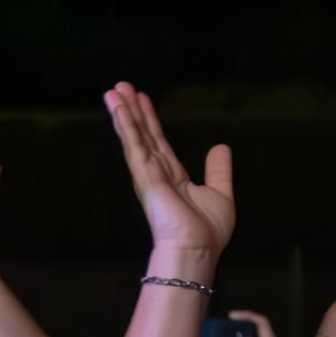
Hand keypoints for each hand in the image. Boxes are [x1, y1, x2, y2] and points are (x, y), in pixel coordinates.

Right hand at [104, 83, 233, 254]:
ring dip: (124, 113)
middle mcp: (157, 173)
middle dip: (132, 111)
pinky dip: (127, 126)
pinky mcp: (145, 177)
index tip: (142, 99)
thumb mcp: (221, 193)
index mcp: (173, 176)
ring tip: (114, 90)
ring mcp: (148, 174)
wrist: (197, 250)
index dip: (150, 120)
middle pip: (143, 134)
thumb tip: (221, 146)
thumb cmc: (208, 231)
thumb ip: (218, 170)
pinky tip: (120, 109)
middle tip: (121, 86)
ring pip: (135, 137)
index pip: (159, 142)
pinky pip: (135, 146)